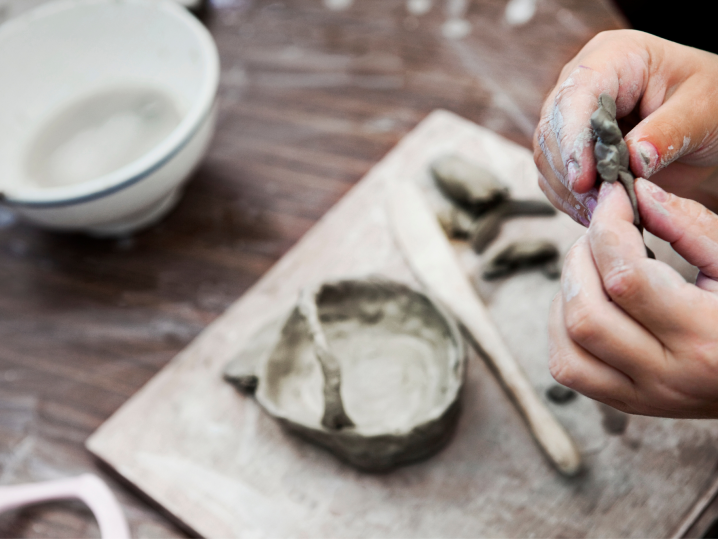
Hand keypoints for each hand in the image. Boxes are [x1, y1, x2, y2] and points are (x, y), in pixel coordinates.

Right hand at [534, 30, 717, 225]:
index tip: (582, 179)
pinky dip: (569, 199)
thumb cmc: (708, 100)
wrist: (705, 119)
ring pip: (547, 156)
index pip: (576, 95)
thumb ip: (667, 133)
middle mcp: (581, 84)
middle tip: (597, 205)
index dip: (573, 139)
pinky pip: (554, 176)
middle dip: (569, 172)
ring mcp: (571, 116)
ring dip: (568, 190)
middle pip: (552, 129)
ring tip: (600, 213)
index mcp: (612, 57)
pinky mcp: (569, 146)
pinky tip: (594, 213)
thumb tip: (633, 162)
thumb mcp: (701, 110)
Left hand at [549, 178, 717, 417]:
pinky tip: (588, 302)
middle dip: (579, 260)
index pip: (626, 279)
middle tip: (600, 234)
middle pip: (586, 314)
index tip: (612, 197)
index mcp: (706, 336)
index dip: (608, 228)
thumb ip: (691, 226)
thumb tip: (638, 194)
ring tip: (594, 267)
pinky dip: (562, 328)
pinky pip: (568, 368)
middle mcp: (670, 374)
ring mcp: (644, 395)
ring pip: (568, 346)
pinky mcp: (627, 402)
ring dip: (566, 295)